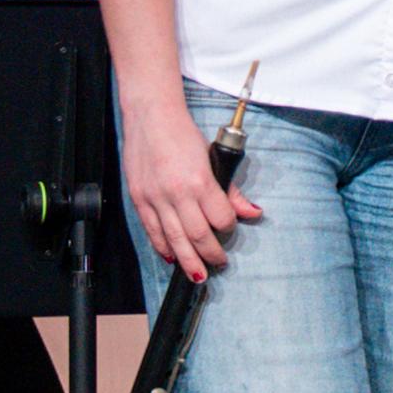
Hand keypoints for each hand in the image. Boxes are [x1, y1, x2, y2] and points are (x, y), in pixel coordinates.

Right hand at [119, 100, 263, 283]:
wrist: (150, 117)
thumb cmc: (183, 134)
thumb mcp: (214, 158)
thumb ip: (231, 189)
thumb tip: (253, 212)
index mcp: (200, 181)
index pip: (221, 218)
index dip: (228, 227)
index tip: (229, 228)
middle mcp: (177, 193)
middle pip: (198, 235)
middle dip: (210, 254)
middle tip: (218, 264)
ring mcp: (155, 197)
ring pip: (173, 239)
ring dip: (187, 261)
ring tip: (197, 274)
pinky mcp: (139, 199)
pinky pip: (151, 231)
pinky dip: (162, 247)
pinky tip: (171, 257)